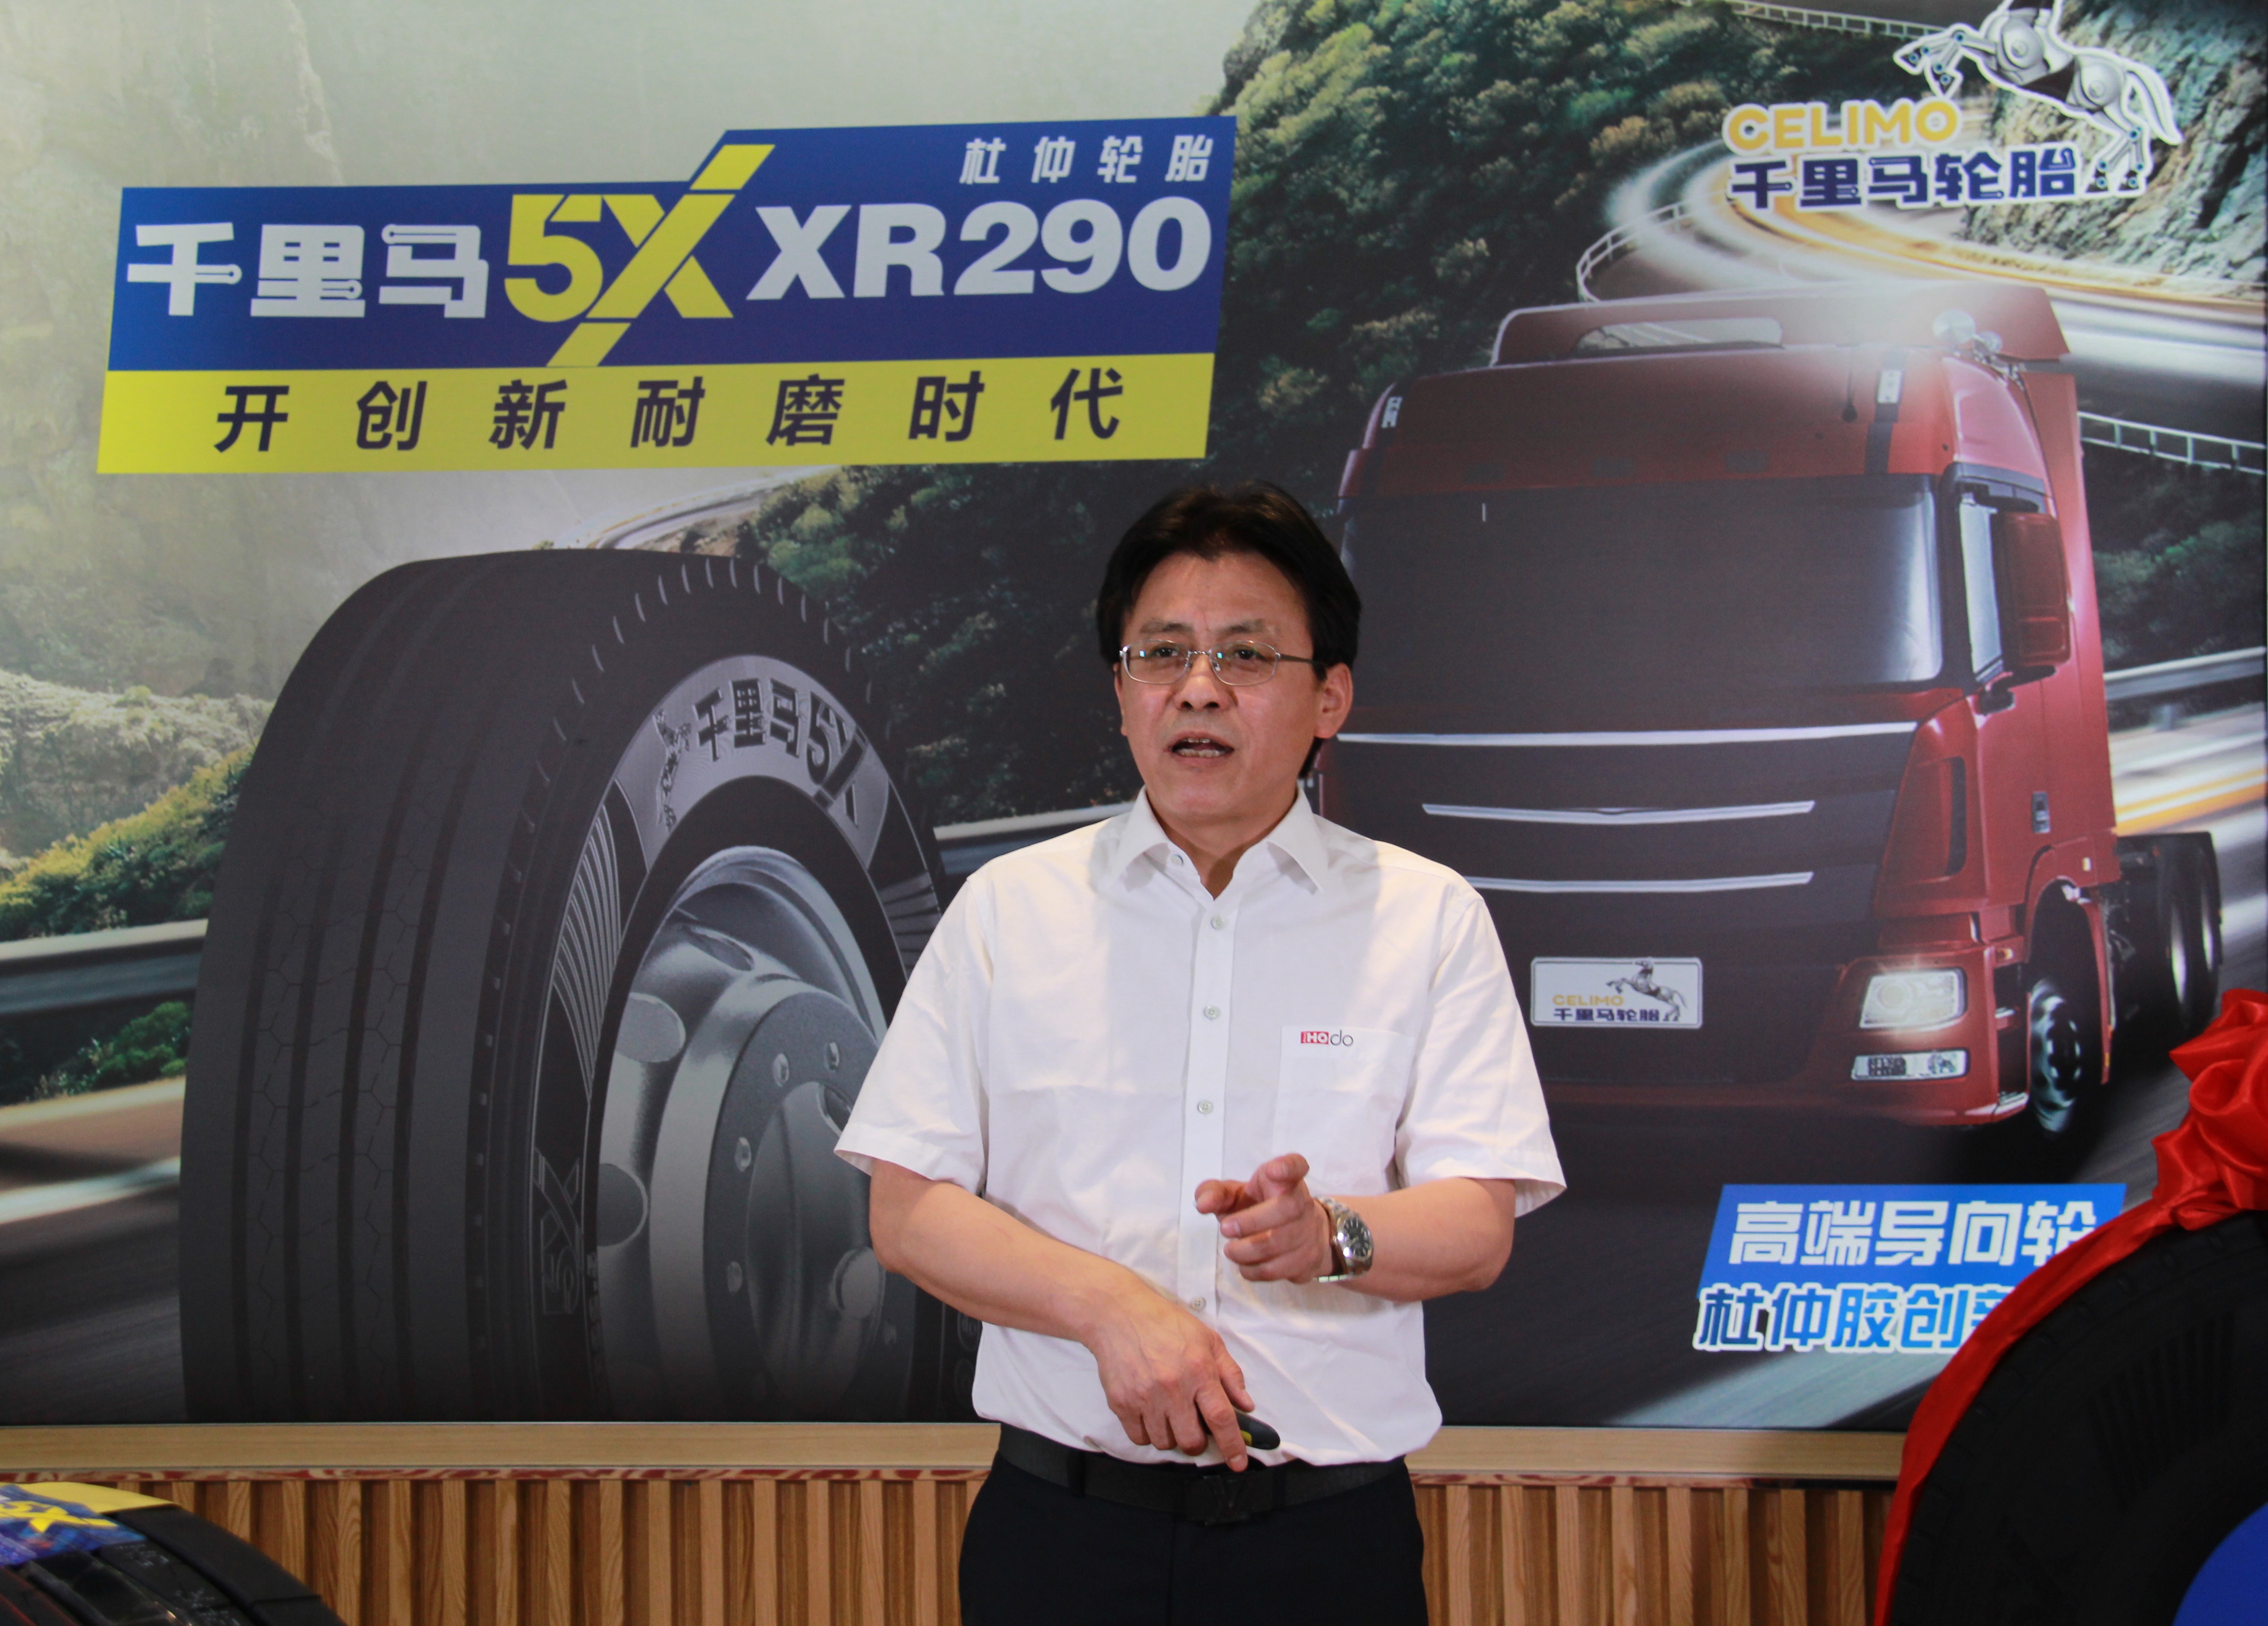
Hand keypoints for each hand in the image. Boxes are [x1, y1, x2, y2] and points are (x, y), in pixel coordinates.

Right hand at [1085, 1283, 1256, 1469]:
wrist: (1119, 1315)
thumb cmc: (1166, 1325)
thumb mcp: (1208, 1340)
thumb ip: (1230, 1374)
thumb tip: (1246, 1406)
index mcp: (1199, 1371)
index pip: (1221, 1419)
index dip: (1233, 1445)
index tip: (1238, 1463)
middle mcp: (1173, 1388)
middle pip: (1191, 1441)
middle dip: (1197, 1442)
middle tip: (1194, 1427)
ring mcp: (1144, 1398)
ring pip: (1165, 1443)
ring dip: (1171, 1436)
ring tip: (1169, 1414)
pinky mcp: (1121, 1403)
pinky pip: (1139, 1438)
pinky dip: (1148, 1433)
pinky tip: (1149, 1413)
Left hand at [1196, 1153, 1335, 1282]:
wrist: (1299, 1235)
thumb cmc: (1259, 1209)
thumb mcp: (1235, 1196)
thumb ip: (1215, 1193)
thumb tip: (1202, 1204)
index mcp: (1284, 1181)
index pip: (1295, 1165)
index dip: (1287, 1166)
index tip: (1273, 1170)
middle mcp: (1302, 1203)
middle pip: (1286, 1208)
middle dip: (1252, 1221)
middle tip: (1225, 1228)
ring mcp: (1309, 1232)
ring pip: (1281, 1243)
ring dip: (1248, 1251)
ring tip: (1230, 1250)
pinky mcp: (1309, 1259)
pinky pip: (1281, 1268)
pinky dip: (1256, 1269)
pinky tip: (1245, 1264)